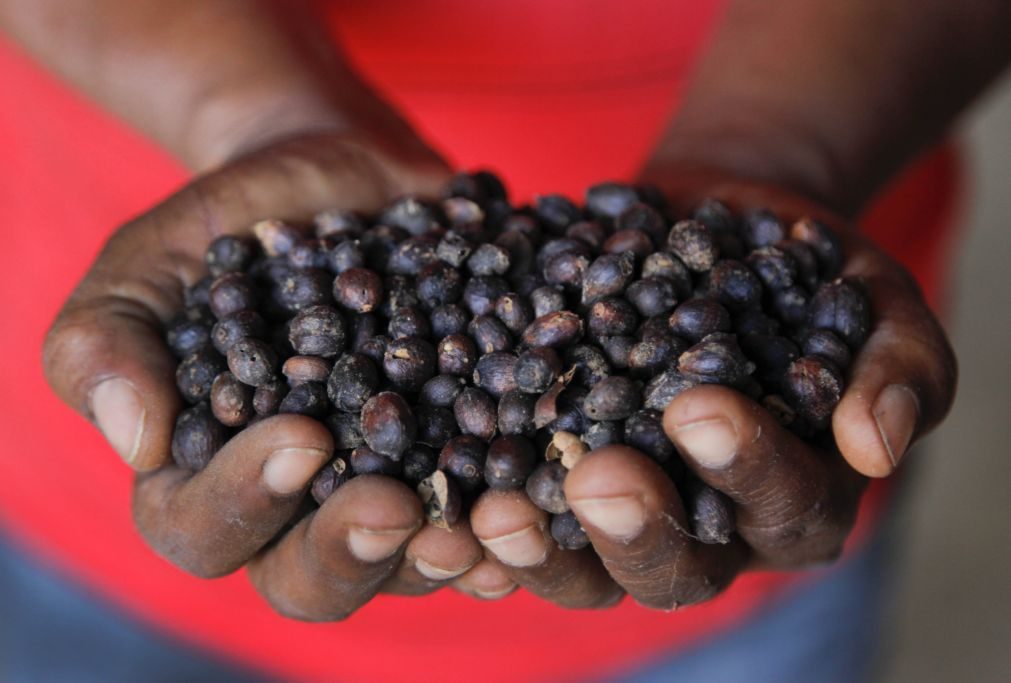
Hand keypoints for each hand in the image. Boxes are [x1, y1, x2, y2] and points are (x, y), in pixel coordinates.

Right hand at [42, 133, 511, 619]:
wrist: (341, 180)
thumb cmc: (235, 222)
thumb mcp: (155, 261)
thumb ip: (108, 339)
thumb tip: (133, 440)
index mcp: (206, 480)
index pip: (203, 531)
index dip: (244, 504)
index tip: (298, 439)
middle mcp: (299, 509)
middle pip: (310, 580)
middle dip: (348, 551)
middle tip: (392, 505)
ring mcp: (389, 491)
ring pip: (408, 565)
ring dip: (446, 555)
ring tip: (484, 523)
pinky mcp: (463, 461)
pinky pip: (489, 511)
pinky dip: (517, 514)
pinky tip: (542, 498)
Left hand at [469, 171, 956, 609]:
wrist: (705, 229)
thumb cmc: (803, 268)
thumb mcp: (874, 302)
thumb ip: (898, 369)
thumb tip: (878, 442)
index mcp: (795, 501)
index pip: (781, 506)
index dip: (745, 468)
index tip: (699, 406)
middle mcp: (708, 530)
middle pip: (674, 566)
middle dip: (633, 527)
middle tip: (594, 474)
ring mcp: (620, 514)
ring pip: (581, 568)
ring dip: (539, 548)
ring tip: (494, 509)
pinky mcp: (550, 479)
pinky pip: (514, 515)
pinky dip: (475, 510)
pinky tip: (439, 493)